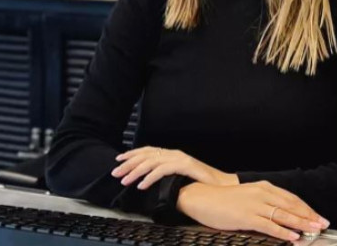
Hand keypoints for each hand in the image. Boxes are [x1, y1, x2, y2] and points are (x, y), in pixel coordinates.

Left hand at [112, 147, 237, 189]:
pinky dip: (150, 177)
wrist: (220, 184)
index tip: (118, 160)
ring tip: (125, 181)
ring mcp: (179, 158)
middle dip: (129, 164)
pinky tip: (142, 185)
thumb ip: (166, 173)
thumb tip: (147, 177)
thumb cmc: (200, 182)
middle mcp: (174, 153)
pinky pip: (162, 170)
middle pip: (146, 155)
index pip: (148, 150)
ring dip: (136, 172)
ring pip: (151, 162)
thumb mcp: (178, 175)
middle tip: (116, 173)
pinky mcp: (185, 166)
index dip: (132, 154)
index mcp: (172, 154)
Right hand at [177, 181, 329, 241]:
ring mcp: (255, 205)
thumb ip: (264, 201)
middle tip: (323, 223)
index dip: (306, 208)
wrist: (202, 198)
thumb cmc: (223, 199)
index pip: (291, 198)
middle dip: (309, 216)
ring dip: (302, 223)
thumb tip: (280, 212)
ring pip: (284, 215)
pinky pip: (269, 225)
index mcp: (264, 187)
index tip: (317, 215)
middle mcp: (262, 194)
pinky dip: (283, 231)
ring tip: (314, 230)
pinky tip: (293, 236)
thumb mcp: (248, 195)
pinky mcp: (247, 217)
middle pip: (292, 206)